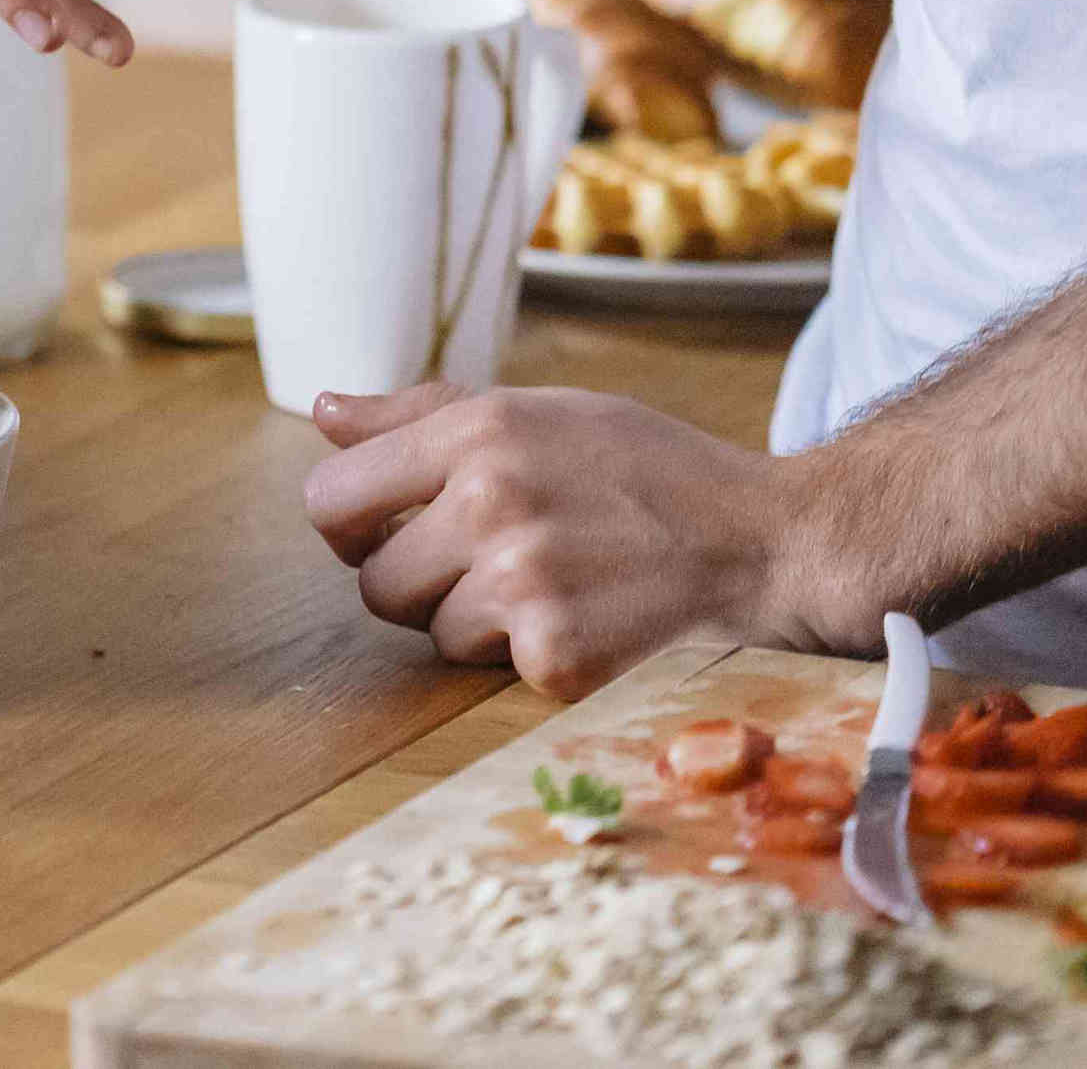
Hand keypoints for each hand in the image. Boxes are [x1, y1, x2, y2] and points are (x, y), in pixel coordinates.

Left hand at [302, 382, 837, 700]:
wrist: (763, 537)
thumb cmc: (646, 469)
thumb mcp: (538, 412)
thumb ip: (419, 414)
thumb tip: (323, 411)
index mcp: (477, 432)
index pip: (329, 499)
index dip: (354, 527)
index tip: (394, 532)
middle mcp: (490, 501)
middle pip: (374, 586)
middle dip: (419, 586)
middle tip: (492, 566)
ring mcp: (524, 582)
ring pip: (432, 637)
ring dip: (480, 626)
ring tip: (555, 585)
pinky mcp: (558, 655)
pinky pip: (495, 675)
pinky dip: (535, 660)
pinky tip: (589, 620)